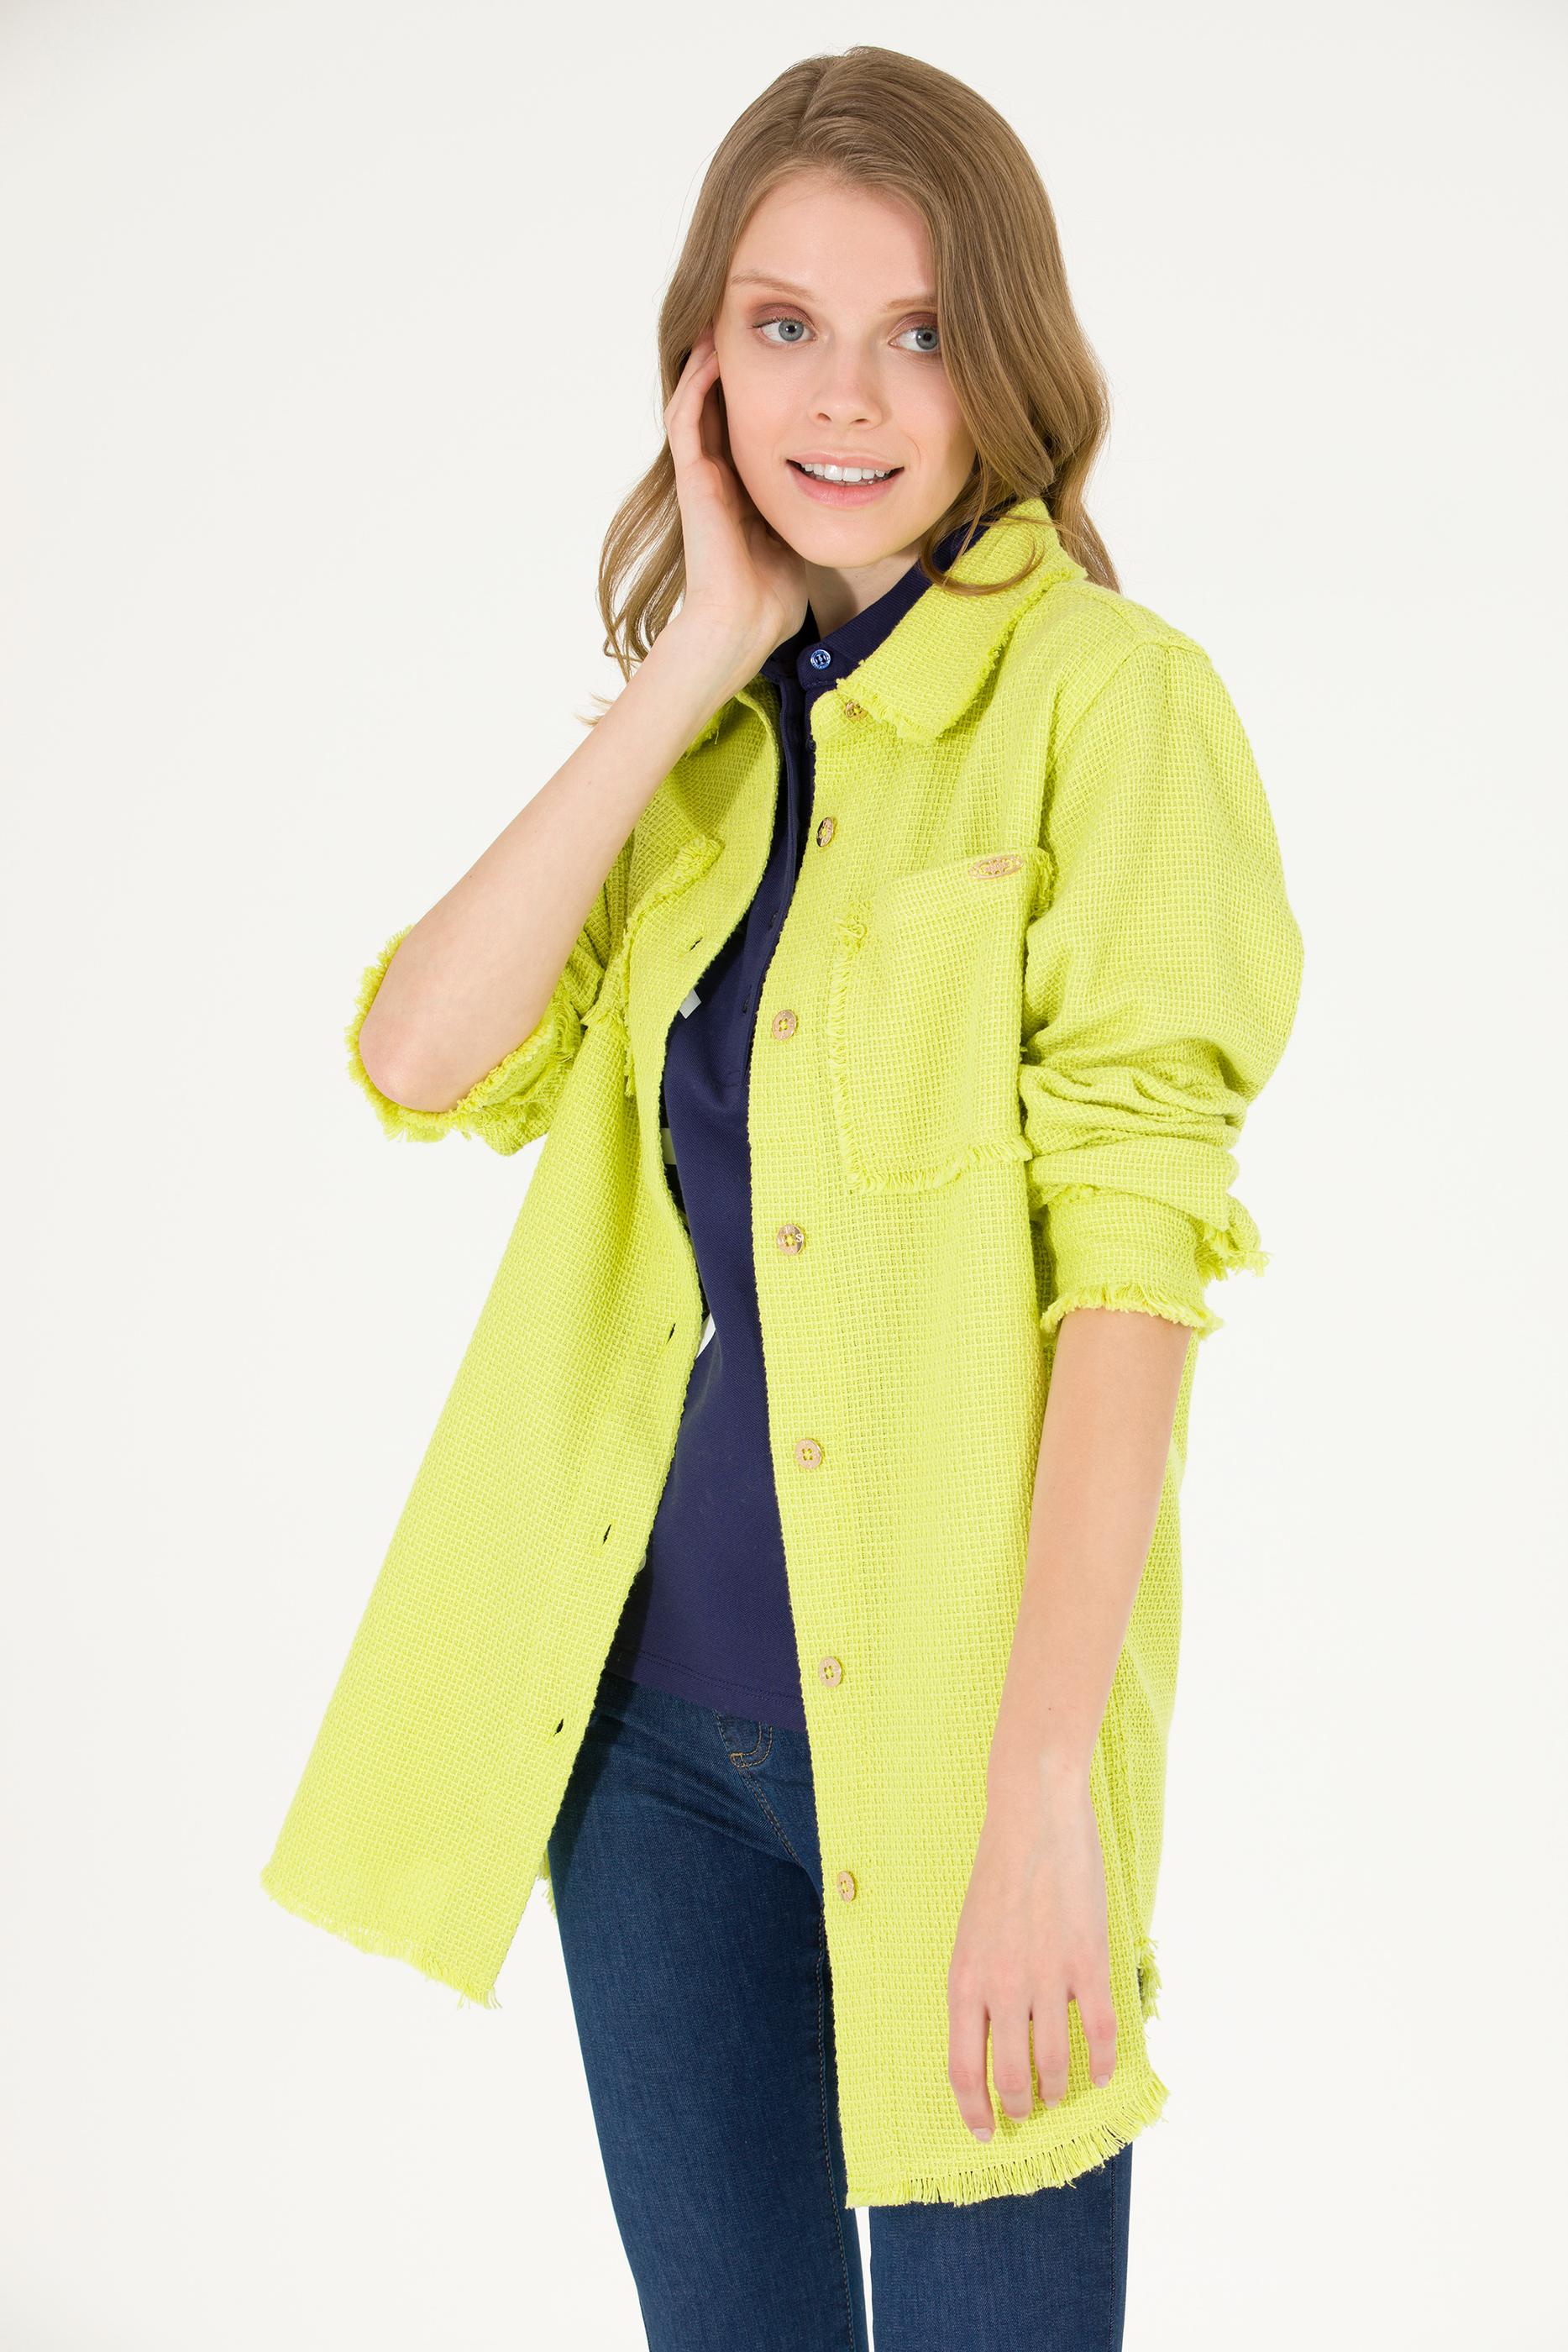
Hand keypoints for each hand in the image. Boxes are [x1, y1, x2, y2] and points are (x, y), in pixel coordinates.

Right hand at [662, 326, 806, 668]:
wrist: (742, 623)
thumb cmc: (770, 598)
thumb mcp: (796, 540)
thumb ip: (804, 512)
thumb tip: (838, 492)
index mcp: (740, 492)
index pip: (744, 429)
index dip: (755, 394)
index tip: (777, 361)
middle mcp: (717, 479)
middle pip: (716, 409)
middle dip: (725, 369)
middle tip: (741, 327)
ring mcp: (701, 477)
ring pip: (695, 405)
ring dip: (704, 364)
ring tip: (717, 325)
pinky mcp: (692, 479)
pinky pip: (687, 419)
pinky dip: (696, 383)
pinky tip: (711, 353)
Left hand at [946, 1761, 1117, 2139]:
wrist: (1032, 1816)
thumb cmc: (997, 1870)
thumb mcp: (970, 1934)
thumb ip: (979, 1984)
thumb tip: (990, 2035)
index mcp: (964, 1980)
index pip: (962, 2068)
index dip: (973, 2108)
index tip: (983, 2130)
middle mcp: (1002, 1988)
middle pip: (1010, 2077)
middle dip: (1017, 2106)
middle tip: (1024, 2114)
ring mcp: (1047, 1977)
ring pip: (1054, 2063)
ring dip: (1057, 2089)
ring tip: (1057, 2094)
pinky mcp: (1088, 1962)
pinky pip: (1100, 2030)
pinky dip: (1104, 2061)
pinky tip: (1104, 2072)